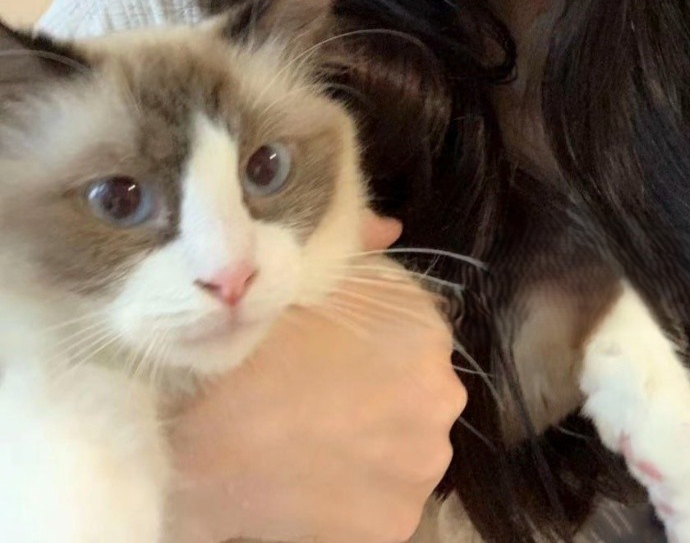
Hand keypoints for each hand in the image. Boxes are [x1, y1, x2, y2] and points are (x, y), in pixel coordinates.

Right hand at [168, 210, 465, 542]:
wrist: (193, 434)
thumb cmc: (248, 341)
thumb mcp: (300, 273)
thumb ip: (356, 246)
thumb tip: (390, 229)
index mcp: (424, 326)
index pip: (410, 329)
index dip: (365, 339)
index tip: (322, 351)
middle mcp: (441, 394)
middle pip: (412, 391)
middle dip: (374, 393)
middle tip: (309, 396)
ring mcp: (422, 467)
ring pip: (400, 450)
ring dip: (367, 445)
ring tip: (304, 438)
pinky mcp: (395, 526)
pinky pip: (379, 503)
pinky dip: (351, 496)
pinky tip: (306, 479)